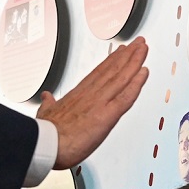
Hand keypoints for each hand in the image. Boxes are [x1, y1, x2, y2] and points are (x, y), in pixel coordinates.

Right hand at [39, 38, 149, 169]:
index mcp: (78, 95)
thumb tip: (47, 97)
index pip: (99, 73)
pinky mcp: (107, 115)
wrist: (45, 145)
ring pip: (121, 77)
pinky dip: (137, 84)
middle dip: (128, 55)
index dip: (112, 61)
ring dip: (135, 61)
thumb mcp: (45, 113)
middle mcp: (90, 95)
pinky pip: (126, 97)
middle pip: (113, 70)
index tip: (121, 51)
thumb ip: (49, 104)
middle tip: (139, 43)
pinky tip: (144, 73)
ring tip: (144, 48)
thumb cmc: (46, 134)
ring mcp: (100, 103)